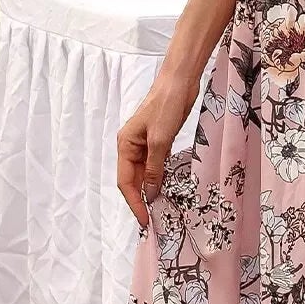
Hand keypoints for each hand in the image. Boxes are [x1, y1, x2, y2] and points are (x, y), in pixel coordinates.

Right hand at [117, 71, 201, 227]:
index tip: (144, 220)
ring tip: (160, 209)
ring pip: (145, 174)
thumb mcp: (160, 140)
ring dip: (150, 190)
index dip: (134, 202)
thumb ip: (154, 168)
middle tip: (153, 219)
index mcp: (125, 145)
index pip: (125, 182)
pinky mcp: (158, 141)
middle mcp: (131, 147)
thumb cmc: (166, 106)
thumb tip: (150, 193)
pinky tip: (166, 189)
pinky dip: (159, 178)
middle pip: (133, 180)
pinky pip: (155, 165)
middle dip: (141, 200)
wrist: (179, 83)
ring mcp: (145, 144)